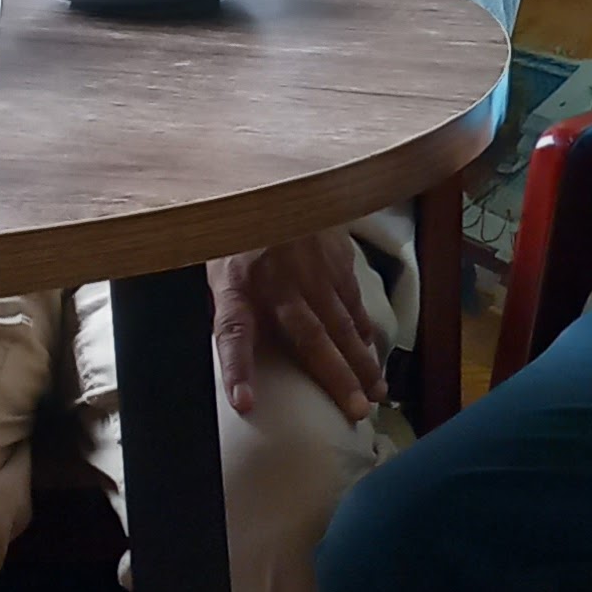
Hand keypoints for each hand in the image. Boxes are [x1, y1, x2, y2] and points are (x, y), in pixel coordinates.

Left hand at [209, 231, 386, 423]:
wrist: (267, 179)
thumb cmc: (237, 233)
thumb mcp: (215, 269)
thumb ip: (226, 312)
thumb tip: (233, 355)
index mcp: (241, 286)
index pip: (234, 333)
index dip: (238, 369)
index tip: (245, 402)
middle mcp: (282, 282)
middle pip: (312, 337)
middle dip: (336, 377)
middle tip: (357, 411)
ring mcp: (316, 269)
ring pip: (342, 321)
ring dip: (360, 359)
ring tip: (376, 392)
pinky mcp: (337, 256)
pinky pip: (353, 299)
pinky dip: (363, 327)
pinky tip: (371, 349)